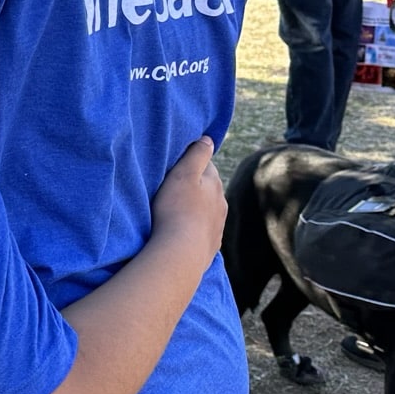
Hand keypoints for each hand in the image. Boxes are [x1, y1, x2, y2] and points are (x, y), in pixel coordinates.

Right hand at [149, 137, 224, 264]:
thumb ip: (196, 155)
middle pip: (209, 189)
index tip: (177, 167)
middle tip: (174, 189)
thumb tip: (208, 139)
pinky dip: (195, 228)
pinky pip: (204, 231)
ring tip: (177, 212)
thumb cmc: (177, 210)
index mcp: (214, 184)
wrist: (181, 254)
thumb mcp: (183, 174)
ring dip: (196, 208)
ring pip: (208, 210)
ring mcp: (218, 226)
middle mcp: (221, 204)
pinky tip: (183, 232)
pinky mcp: (211, 245)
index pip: (207, 166)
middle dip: (196, 187)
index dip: (192, 164)